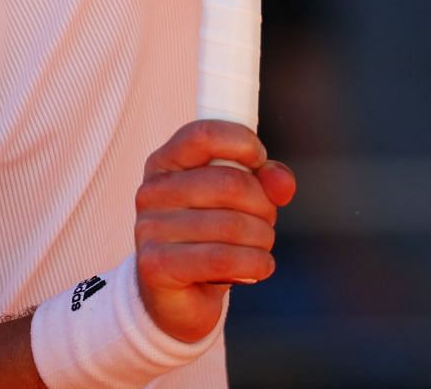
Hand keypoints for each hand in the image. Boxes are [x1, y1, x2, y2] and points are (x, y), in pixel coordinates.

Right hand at [134, 120, 296, 342]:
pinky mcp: (156, 265)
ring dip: (262, 240)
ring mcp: (149, 228)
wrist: (179, 297)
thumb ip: (265, 181)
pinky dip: (255, 264)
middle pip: (229, 183)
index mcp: (166, 162)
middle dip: (263, 206)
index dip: (243, 143)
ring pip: (232, 225)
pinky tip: (257, 267)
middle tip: (264, 222)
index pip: (204, 134)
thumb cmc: (210, 238)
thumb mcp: (239, 201)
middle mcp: (152, 191)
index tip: (260, 161)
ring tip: (258, 248)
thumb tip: (281, 182)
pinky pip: (222, 259)